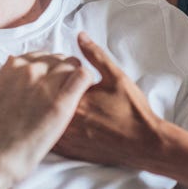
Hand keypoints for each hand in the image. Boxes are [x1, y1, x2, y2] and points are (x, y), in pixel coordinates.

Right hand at [0, 52, 93, 183]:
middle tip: (65, 87)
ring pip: (73, 64)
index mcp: (13, 68)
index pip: (40, 55)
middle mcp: (30, 71)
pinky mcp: (61, 103)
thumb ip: (5, 79)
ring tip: (76, 92)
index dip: (48, 66)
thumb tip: (10, 68)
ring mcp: (46, 85)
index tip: (51, 78)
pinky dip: (86, 80)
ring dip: (75, 75)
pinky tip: (85, 92)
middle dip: (63, 70)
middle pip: (58, 58)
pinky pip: (83, 77)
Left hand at [53, 32, 165, 168]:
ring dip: (42, 112)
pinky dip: (47, 129)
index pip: (49, 83)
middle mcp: (66, 121)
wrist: (145, 144)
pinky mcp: (71, 151)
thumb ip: (95, 55)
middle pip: (42, 103)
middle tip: (49, 89)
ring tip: (48, 104)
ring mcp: (67, 139)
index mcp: (74, 100)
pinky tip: (52, 121)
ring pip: (42, 122)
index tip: (56, 73)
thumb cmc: (133, 110)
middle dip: (43, 94)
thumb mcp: (116, 76)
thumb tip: (79, 36)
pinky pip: (49, 140)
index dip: (50, 75)